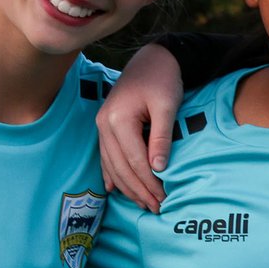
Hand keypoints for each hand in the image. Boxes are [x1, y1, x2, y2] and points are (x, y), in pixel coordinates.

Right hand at [97, 45, 187, 212]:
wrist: (152, 59)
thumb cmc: (162, 79)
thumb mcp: (167, 106)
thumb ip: (161, 136)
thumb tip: (159, 168)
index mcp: (117, 119)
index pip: (134, 160)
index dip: (149, 182)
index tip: (164, 198)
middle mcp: (104, 124)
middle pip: (120, 167)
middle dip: (138, 190)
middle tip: (157, 208)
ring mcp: (101, 126)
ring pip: (111, 165)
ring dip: (127, 187)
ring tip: (144, 203)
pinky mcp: (105, 127)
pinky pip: (106, 156)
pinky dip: (112, 174)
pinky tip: (115, 189)